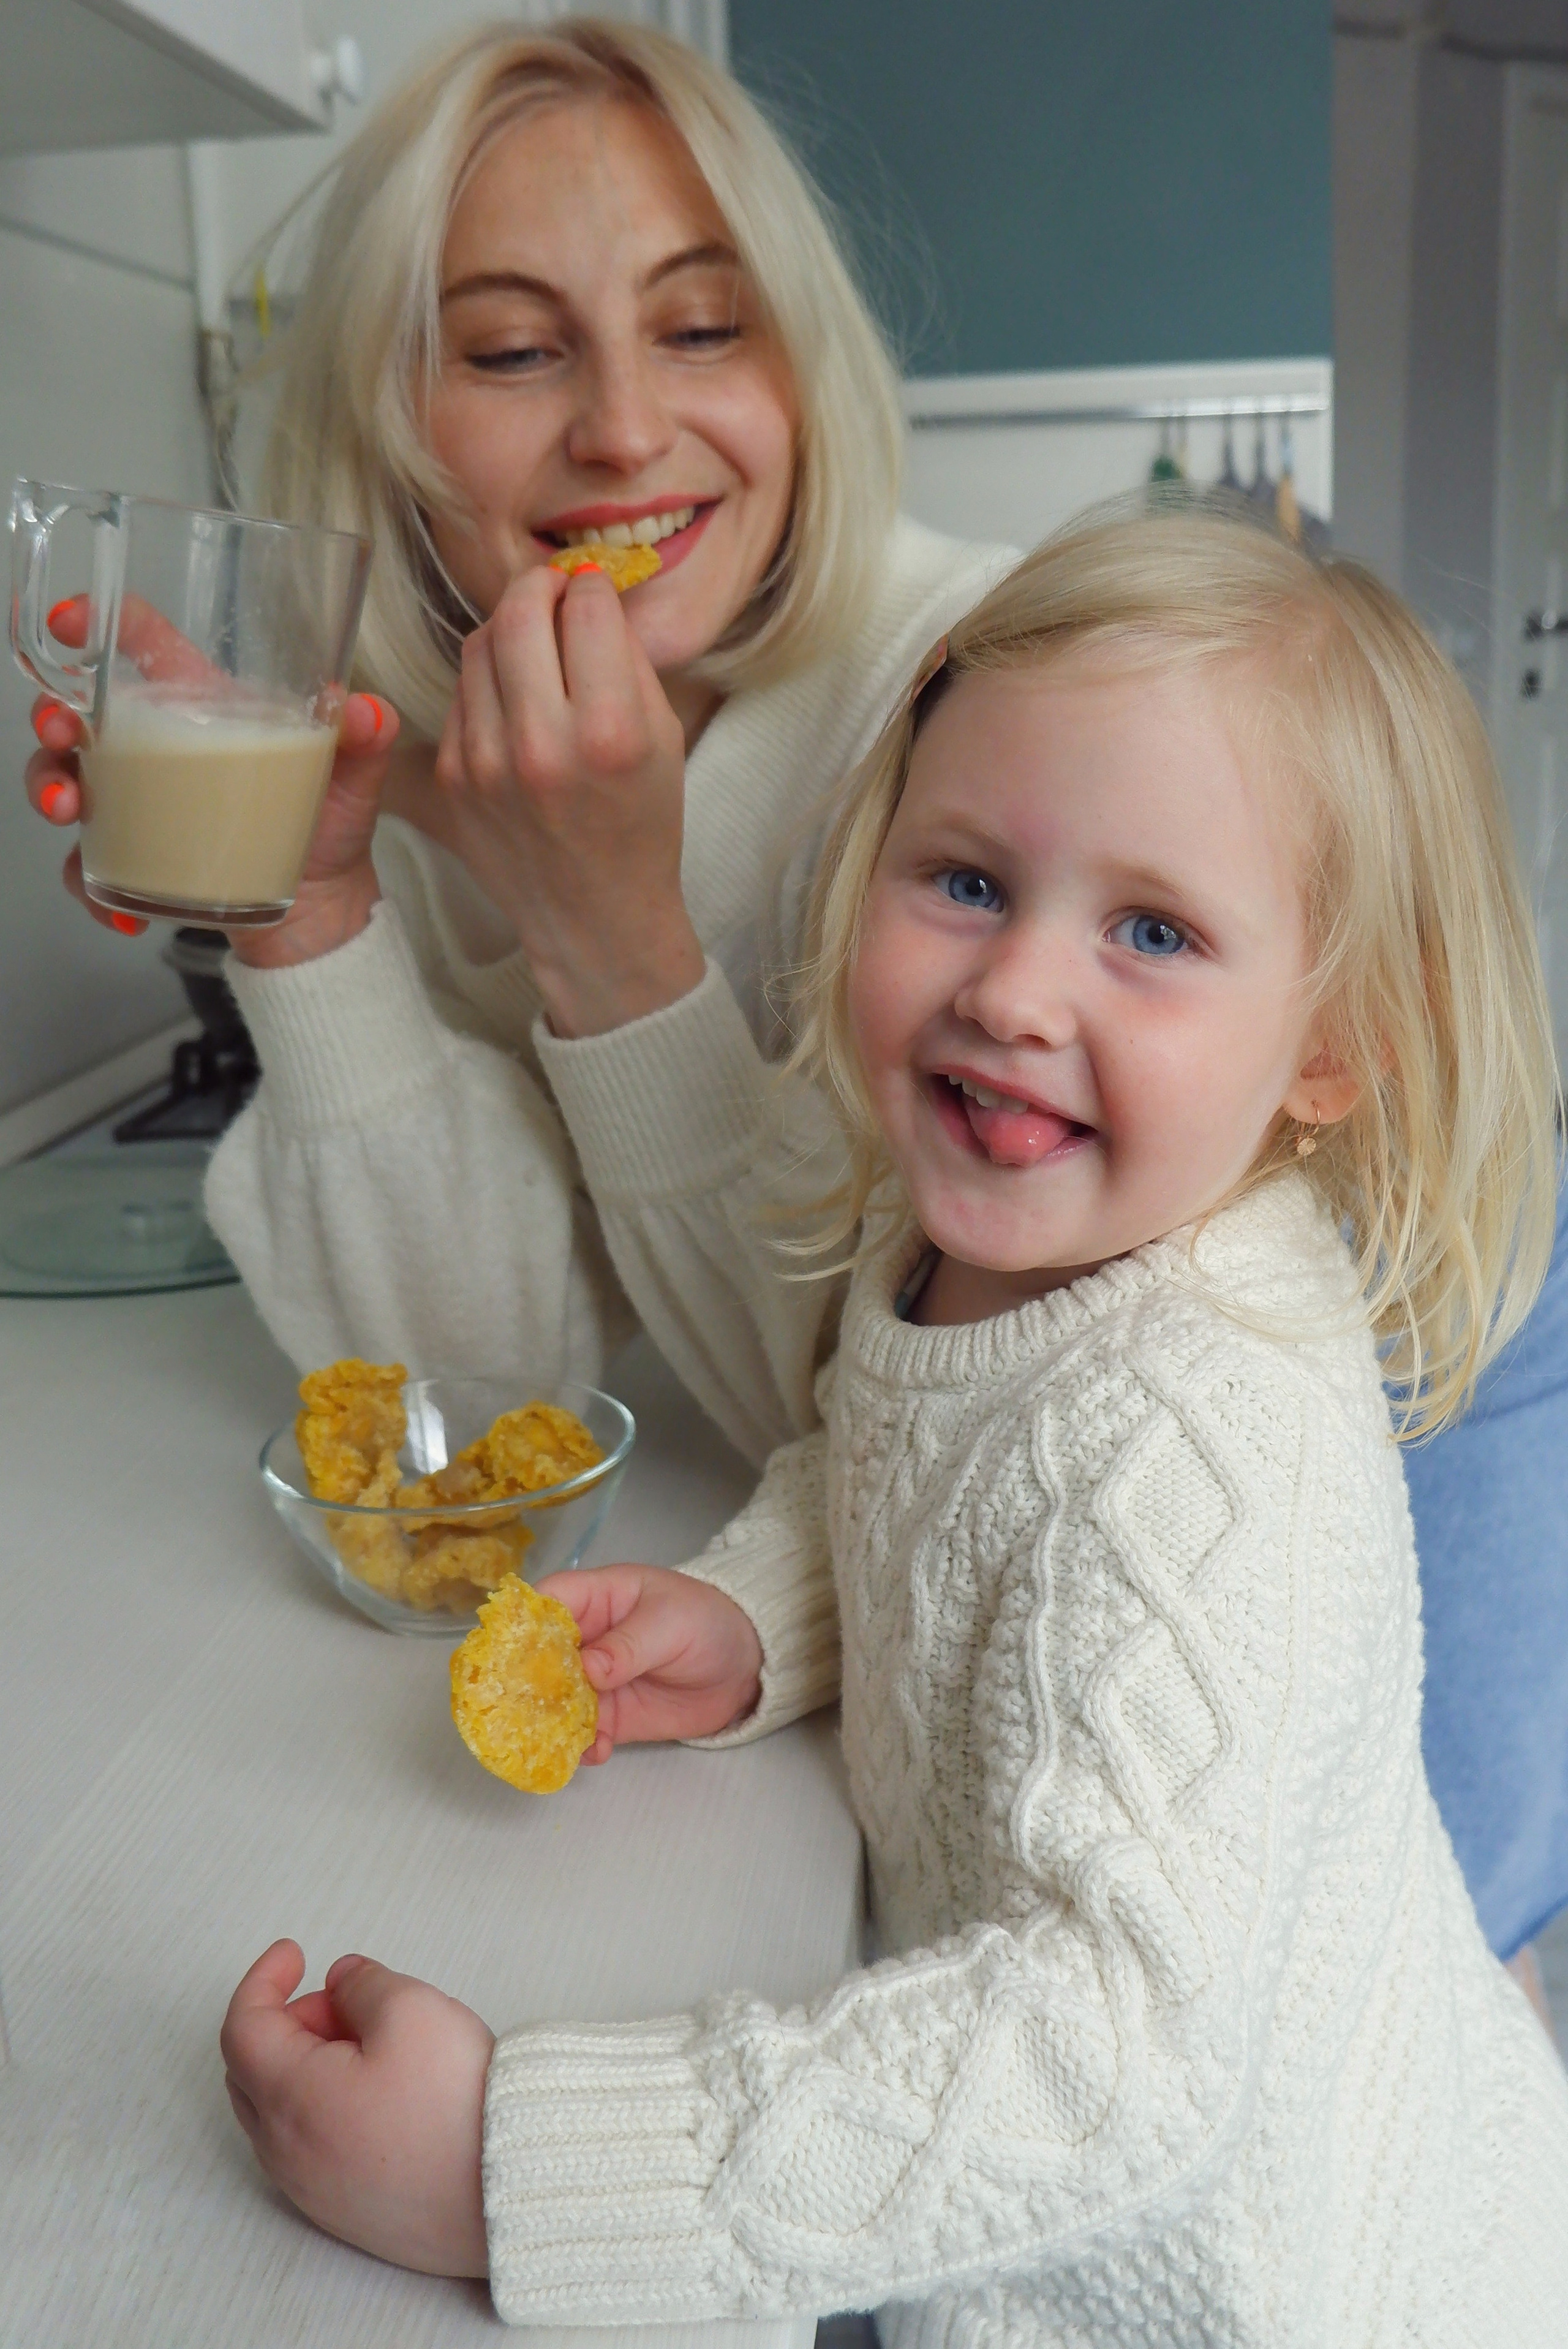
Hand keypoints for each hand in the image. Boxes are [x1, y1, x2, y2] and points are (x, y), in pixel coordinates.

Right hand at [24, 594, 397, 962]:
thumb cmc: (329, 826)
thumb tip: (369, 713)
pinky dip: (92, 889)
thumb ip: (365, 740)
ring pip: (66, 780)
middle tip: (59, 736)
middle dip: (52, 715)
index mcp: (205, 708)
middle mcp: (160, 748)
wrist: (324, 910)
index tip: (72, 621)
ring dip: (50, 789)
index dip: (102, 622)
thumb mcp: (353, 779)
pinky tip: (121, 911)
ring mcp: (139, 804)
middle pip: (80, 711)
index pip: (146, 647)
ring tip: (69, 812)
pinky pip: (89, 869)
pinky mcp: (135, 858)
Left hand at [221, 1939, 492, 2276]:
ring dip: (305, 2065)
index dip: (263, 1979)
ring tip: (369, 2042)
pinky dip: (321, 2105)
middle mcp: (288, 2154)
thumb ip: (362, 1982)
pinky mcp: (343, 2213)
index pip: (243, 2028)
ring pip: (278, 2114)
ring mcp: (313, 2191)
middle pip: (252, 2073)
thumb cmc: (454, 2101)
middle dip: (288, 2023)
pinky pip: (307, 2150)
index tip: (294, 1953)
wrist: (506, 2189)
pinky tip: (377, 2092)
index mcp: (292, 2100)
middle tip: (341, 2000)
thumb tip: (341, 1980)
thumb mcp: (410, 2008)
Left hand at [434, 564, 705, 1037]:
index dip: (593, 587)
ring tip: (534, 639)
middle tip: (554, 592)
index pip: (587, 610)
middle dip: (539, 587)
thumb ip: (625, 661)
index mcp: (610, 734)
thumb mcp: (662, 738)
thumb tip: (588, 592)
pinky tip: (514, 692)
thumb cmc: (641, 826)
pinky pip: (461, 693)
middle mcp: (542, 746)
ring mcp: (486, 763)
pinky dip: (487, 677)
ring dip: (508, 626)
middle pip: (520, 614)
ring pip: (479, 645)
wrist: (594, 916)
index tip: (595, 591)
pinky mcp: (453, 777)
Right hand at [538, 1563, 762, 1761]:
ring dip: (547, 1722)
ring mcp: (594, 1682)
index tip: (509, 1655)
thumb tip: (588, 1668)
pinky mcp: (611, 1716)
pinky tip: (596, 1753)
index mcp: (596, 1599)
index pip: (546, 1602)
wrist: (743, 1666)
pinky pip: (583, 1733)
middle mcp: (585, 1640)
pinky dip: (582, 1746)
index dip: (522, 1624)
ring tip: (550, 1742)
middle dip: (525, 1684)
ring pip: (554, 1701)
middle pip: (538, 1658)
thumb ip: (629, 1645)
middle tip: (518, 1711)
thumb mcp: (671, 1622)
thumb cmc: (706, 1622)